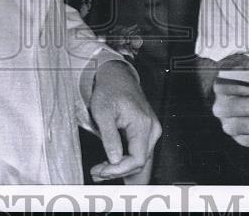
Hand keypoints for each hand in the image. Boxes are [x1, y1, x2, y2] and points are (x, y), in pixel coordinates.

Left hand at [87, 60, 160, 182]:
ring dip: (120, 168)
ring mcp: (152, 130)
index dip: (119, 169)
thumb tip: (115, 159)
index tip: (102, 171)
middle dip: (117, 170)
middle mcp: (152, 128)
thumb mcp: (102, 112)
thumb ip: (110, 137)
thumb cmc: (110, 90)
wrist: (118, 77)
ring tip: (100, 170)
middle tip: (96, 172)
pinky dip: (125, 160)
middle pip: (139, 162)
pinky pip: (139, 151)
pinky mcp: (147, 131)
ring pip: (139, 159)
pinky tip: (110, 163)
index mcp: (143, 124)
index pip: (137, 159)